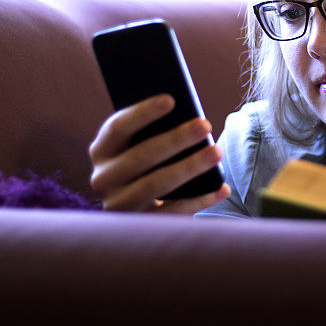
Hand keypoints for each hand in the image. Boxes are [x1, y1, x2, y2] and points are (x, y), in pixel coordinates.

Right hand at [89, 94, 230, 212]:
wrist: (136, 210)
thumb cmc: (148, 163)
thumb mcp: (141, 145)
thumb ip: (154, 131)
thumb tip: (187, 115)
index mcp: (102, 150)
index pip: (118, 127)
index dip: (143, 113)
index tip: (171, 99)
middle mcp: (103, 178)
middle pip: (141, 155)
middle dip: (176, 139)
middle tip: (206, 124)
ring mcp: (119, 204)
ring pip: (156, 184)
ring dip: (189, 167)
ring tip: (217, 152)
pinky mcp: (139, 225)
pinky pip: (172, 212)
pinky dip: (200, 200)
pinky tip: (222, 188)